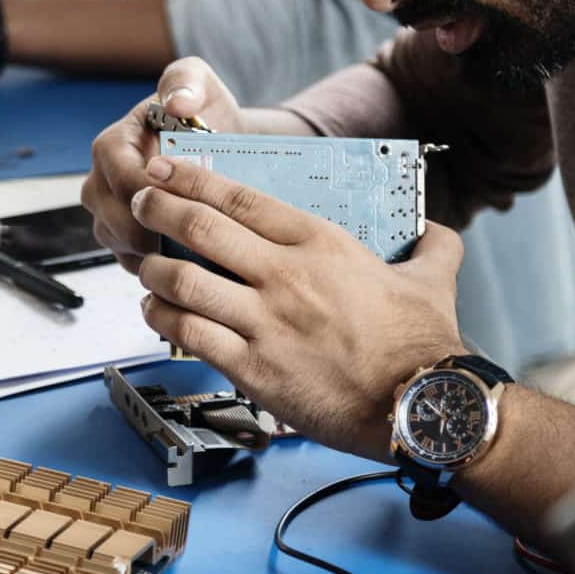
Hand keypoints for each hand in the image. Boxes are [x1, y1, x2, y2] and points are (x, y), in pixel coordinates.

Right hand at [80, 57, 244, 273]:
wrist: (216, 144)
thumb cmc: (202, 113)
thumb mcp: (198, 84)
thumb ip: (186, 81)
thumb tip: (178, 101)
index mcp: (110, 146)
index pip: (121, 178)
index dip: (155, 193)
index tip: (192, 198)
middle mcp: (99, 183)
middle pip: (116, 220)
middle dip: (158, 229)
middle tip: (201, 232)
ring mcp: (107, 215)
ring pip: (122, 246)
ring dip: (159, 252)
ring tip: (200, 247)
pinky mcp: (121, 242)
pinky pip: (133, 264)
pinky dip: (160, 267)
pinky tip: (192, 259)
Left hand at [129, 155, 466, 460]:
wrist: (422, 407)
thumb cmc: (424, 344)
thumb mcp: (434, 276)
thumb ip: (431, 244)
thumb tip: (434, 229)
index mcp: (321, 244)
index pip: (240, 197)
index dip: (193, 177)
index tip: (166, 167)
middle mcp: (286, 276)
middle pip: (201, 228)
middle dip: (158, 207)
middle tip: (140, 201)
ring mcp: (266, 323)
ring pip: (184, 281)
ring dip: (154, 269)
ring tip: (145, 264)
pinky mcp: (254, 369)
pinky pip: (190, 335)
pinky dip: (162, 320)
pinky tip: (156, 314)